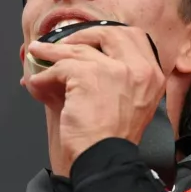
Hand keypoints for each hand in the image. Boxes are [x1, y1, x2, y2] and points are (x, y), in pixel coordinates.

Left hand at [24, 26, 165, 172]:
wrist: (105, 159)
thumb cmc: (112, 139)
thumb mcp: (129, 102)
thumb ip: (118, 77)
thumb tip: (87, 56)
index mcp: (153, 75)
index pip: (134, 37)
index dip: (109, 34)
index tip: (91, 40)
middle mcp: (139, 69)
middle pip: (109, 32)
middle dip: (82, 34)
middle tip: (65, 44)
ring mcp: (115, 70)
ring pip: (78, 49)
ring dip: (53, 51)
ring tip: (39, 53)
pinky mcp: (89, 76)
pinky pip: (60, 67)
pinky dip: (45, 75)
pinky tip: (37, 83)